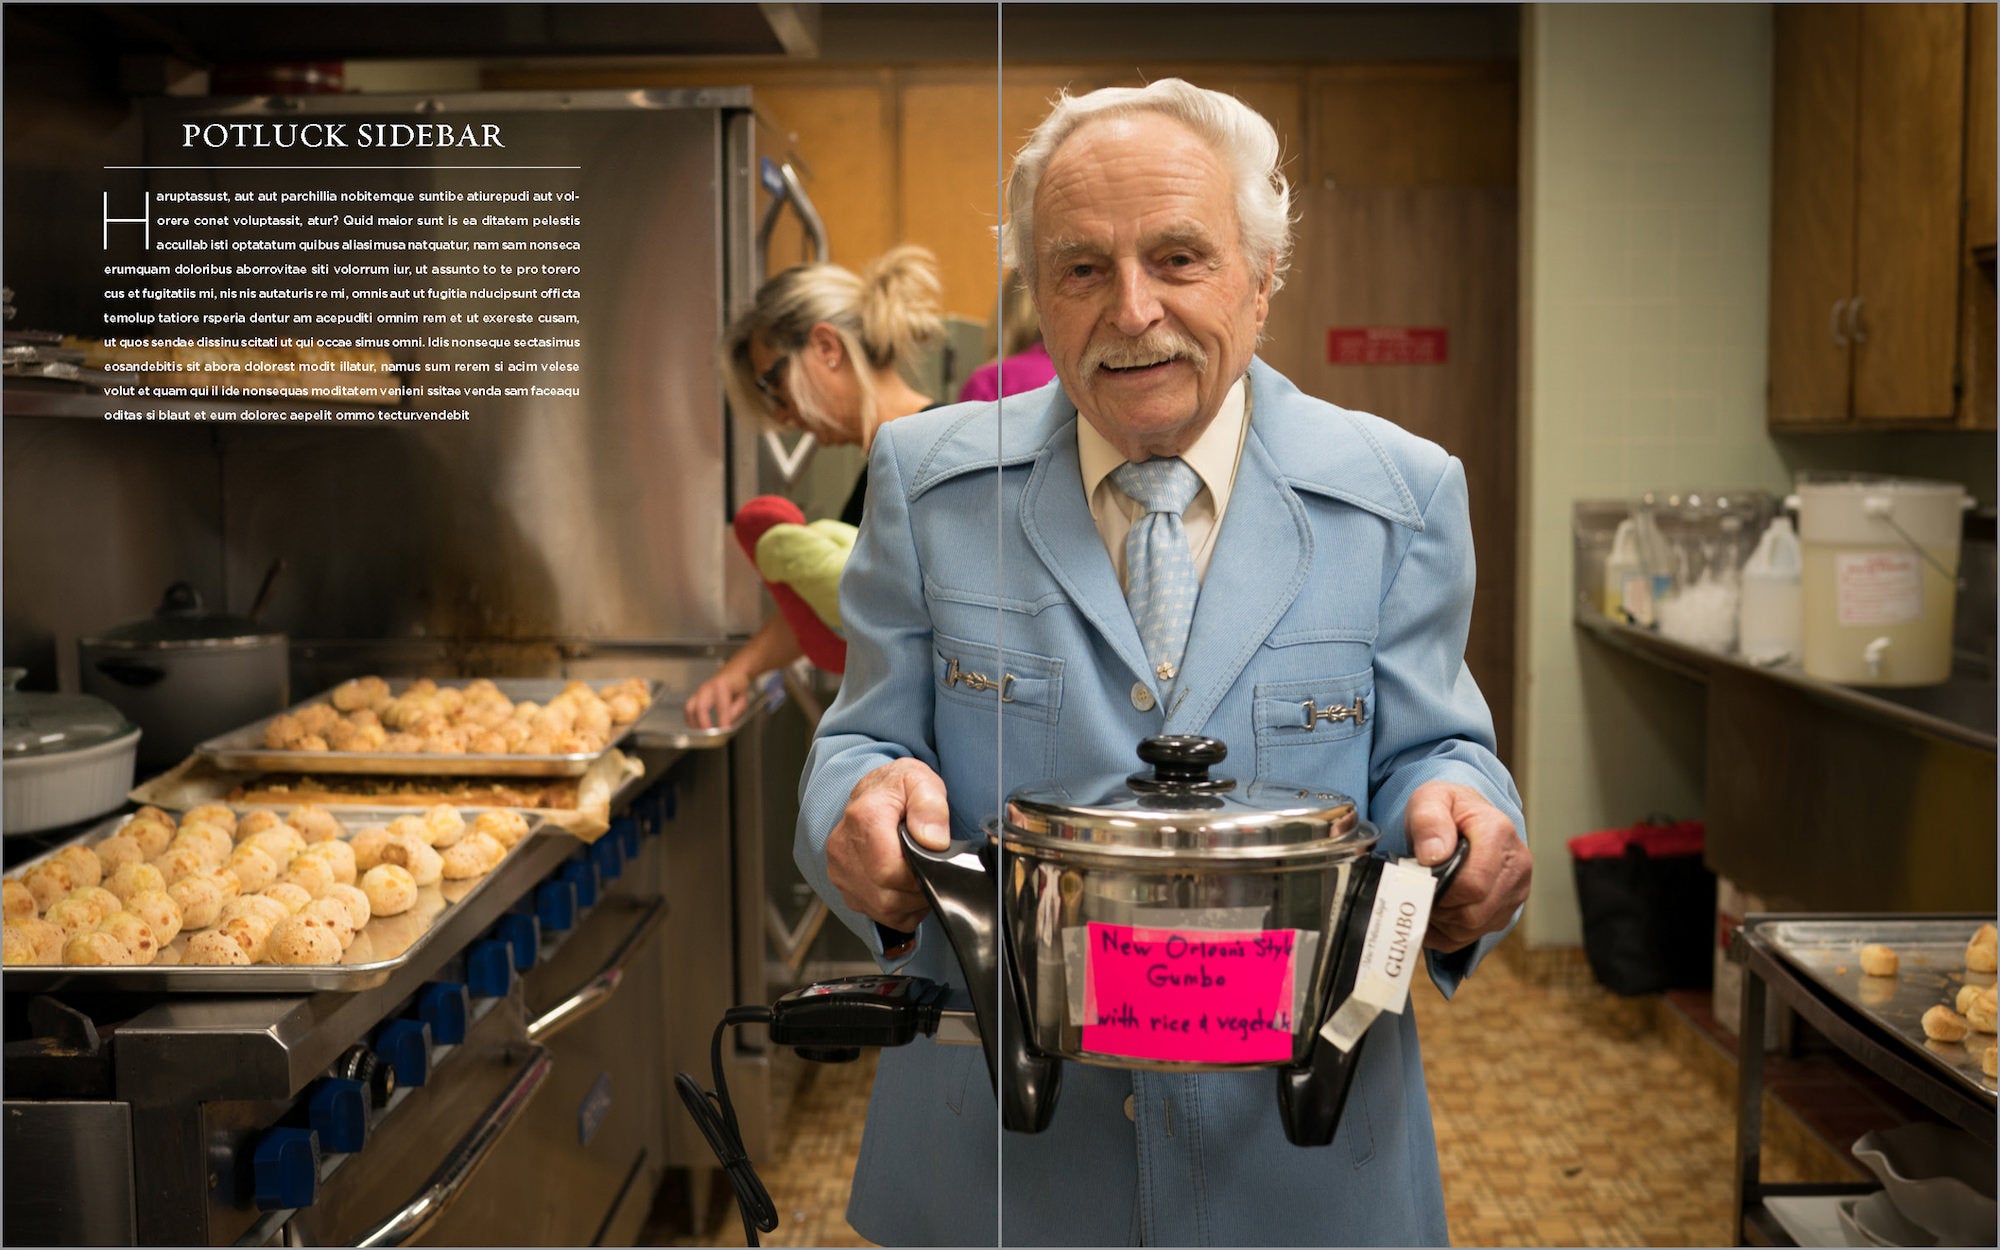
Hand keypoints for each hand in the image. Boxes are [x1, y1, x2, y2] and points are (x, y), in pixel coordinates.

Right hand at [684, 668, 749, 729]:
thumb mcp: (742, 698)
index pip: (721, 705)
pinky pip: (688, 709)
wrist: (731, 672)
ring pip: (690, 708)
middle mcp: (708, 687)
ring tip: (701, 733)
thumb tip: (726, 724)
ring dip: (694, 723)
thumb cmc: (737, 685)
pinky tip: (696, 727)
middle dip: (704, 722)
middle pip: (701, 706)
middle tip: (709, 734)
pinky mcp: (695, 696)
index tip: (725, 730)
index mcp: (722, 685)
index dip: (723, 719)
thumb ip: (735, 711)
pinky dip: (690, 720)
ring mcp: (699, 691)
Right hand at [826, 758, 950, 933]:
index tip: (933, 866)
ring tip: (918, 878)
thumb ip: (930, 807)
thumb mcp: (920, 781)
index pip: (890, 871)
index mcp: (864, 819)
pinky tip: (905, 888)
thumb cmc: (895, 787)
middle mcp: (844, 848)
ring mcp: (841, 870)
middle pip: (887, 897)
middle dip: (917, 893)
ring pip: (882, 910)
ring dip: (908, 904)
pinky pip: (876, 914)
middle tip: (931, 873)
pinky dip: (897, 909)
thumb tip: (933, 842)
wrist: (870, 792)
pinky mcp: (843, 885)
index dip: (919, 877)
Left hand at [1406, 781, 1531, 953]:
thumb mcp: (1430, 799)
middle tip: (1419, 891)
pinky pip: (1471, 937)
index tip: (1420, 879)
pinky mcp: (1507, 910)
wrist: (1466, 816)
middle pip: (1475, 912)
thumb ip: (1428, 820)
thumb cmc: (1448, 809)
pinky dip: (1446, 931)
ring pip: (1473, 928)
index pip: (1474, 883)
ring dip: (1442, 921)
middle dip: (1440, 907)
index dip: (1441, 890)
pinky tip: (1436, 911)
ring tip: (1428, 896)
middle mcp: (1517, 864)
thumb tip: (1433, 854)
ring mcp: (1516, 891)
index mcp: (1499, 832)